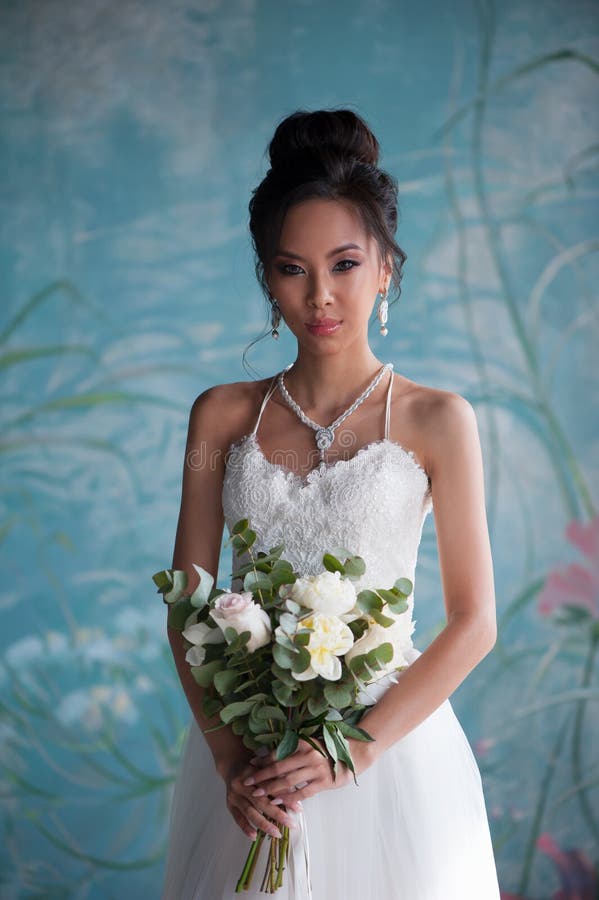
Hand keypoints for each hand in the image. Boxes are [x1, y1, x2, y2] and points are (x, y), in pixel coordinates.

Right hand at [220, 754, 298, 841]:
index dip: (284, 797)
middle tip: (291, 824)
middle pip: (260, 801)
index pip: (270, 786)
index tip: (298, 808)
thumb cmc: (253, 765)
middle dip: (277, 814)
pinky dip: (245, 828)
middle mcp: (240, 784)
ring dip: (264, 824)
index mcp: (250, 771)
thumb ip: (278, 777)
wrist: (232, 763)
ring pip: (250, 812)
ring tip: (277, 833)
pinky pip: (237, 818)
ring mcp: (233, 795)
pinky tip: (254, 836)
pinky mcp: (229, 804)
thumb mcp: (266, 765)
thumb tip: (295, 794)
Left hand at [238, 737, 371, 807]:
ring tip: (258, 794)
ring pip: (288, 781)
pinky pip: (302, 793)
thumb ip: (294, 749)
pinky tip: (278, 802)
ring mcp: (316, 769)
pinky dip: (289, 798)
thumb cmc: (329, 749)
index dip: (263, 759)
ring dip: (271, 788)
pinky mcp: (324, 782)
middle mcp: (308, 755)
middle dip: (261, 776)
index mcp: (303, 743)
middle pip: (279, 768)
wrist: (354, 753)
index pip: (278, 752)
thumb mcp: (311, 743)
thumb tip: (270, 755)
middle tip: (247, 782)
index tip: (250, 764)